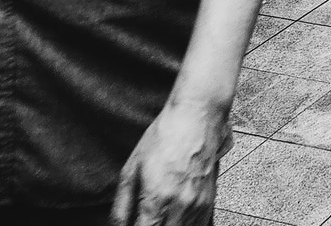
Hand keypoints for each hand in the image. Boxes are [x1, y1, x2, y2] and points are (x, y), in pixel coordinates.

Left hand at [110, 95, 225, 225]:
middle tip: (144, 218)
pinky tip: (173, 217)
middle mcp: (179, 206)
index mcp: (156, 199)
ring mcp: (197, 205)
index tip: (133, 225)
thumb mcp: (131, 168)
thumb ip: (121, 206)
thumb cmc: (164, 136)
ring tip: (157, 216)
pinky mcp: (208, 201)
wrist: (197, 115)